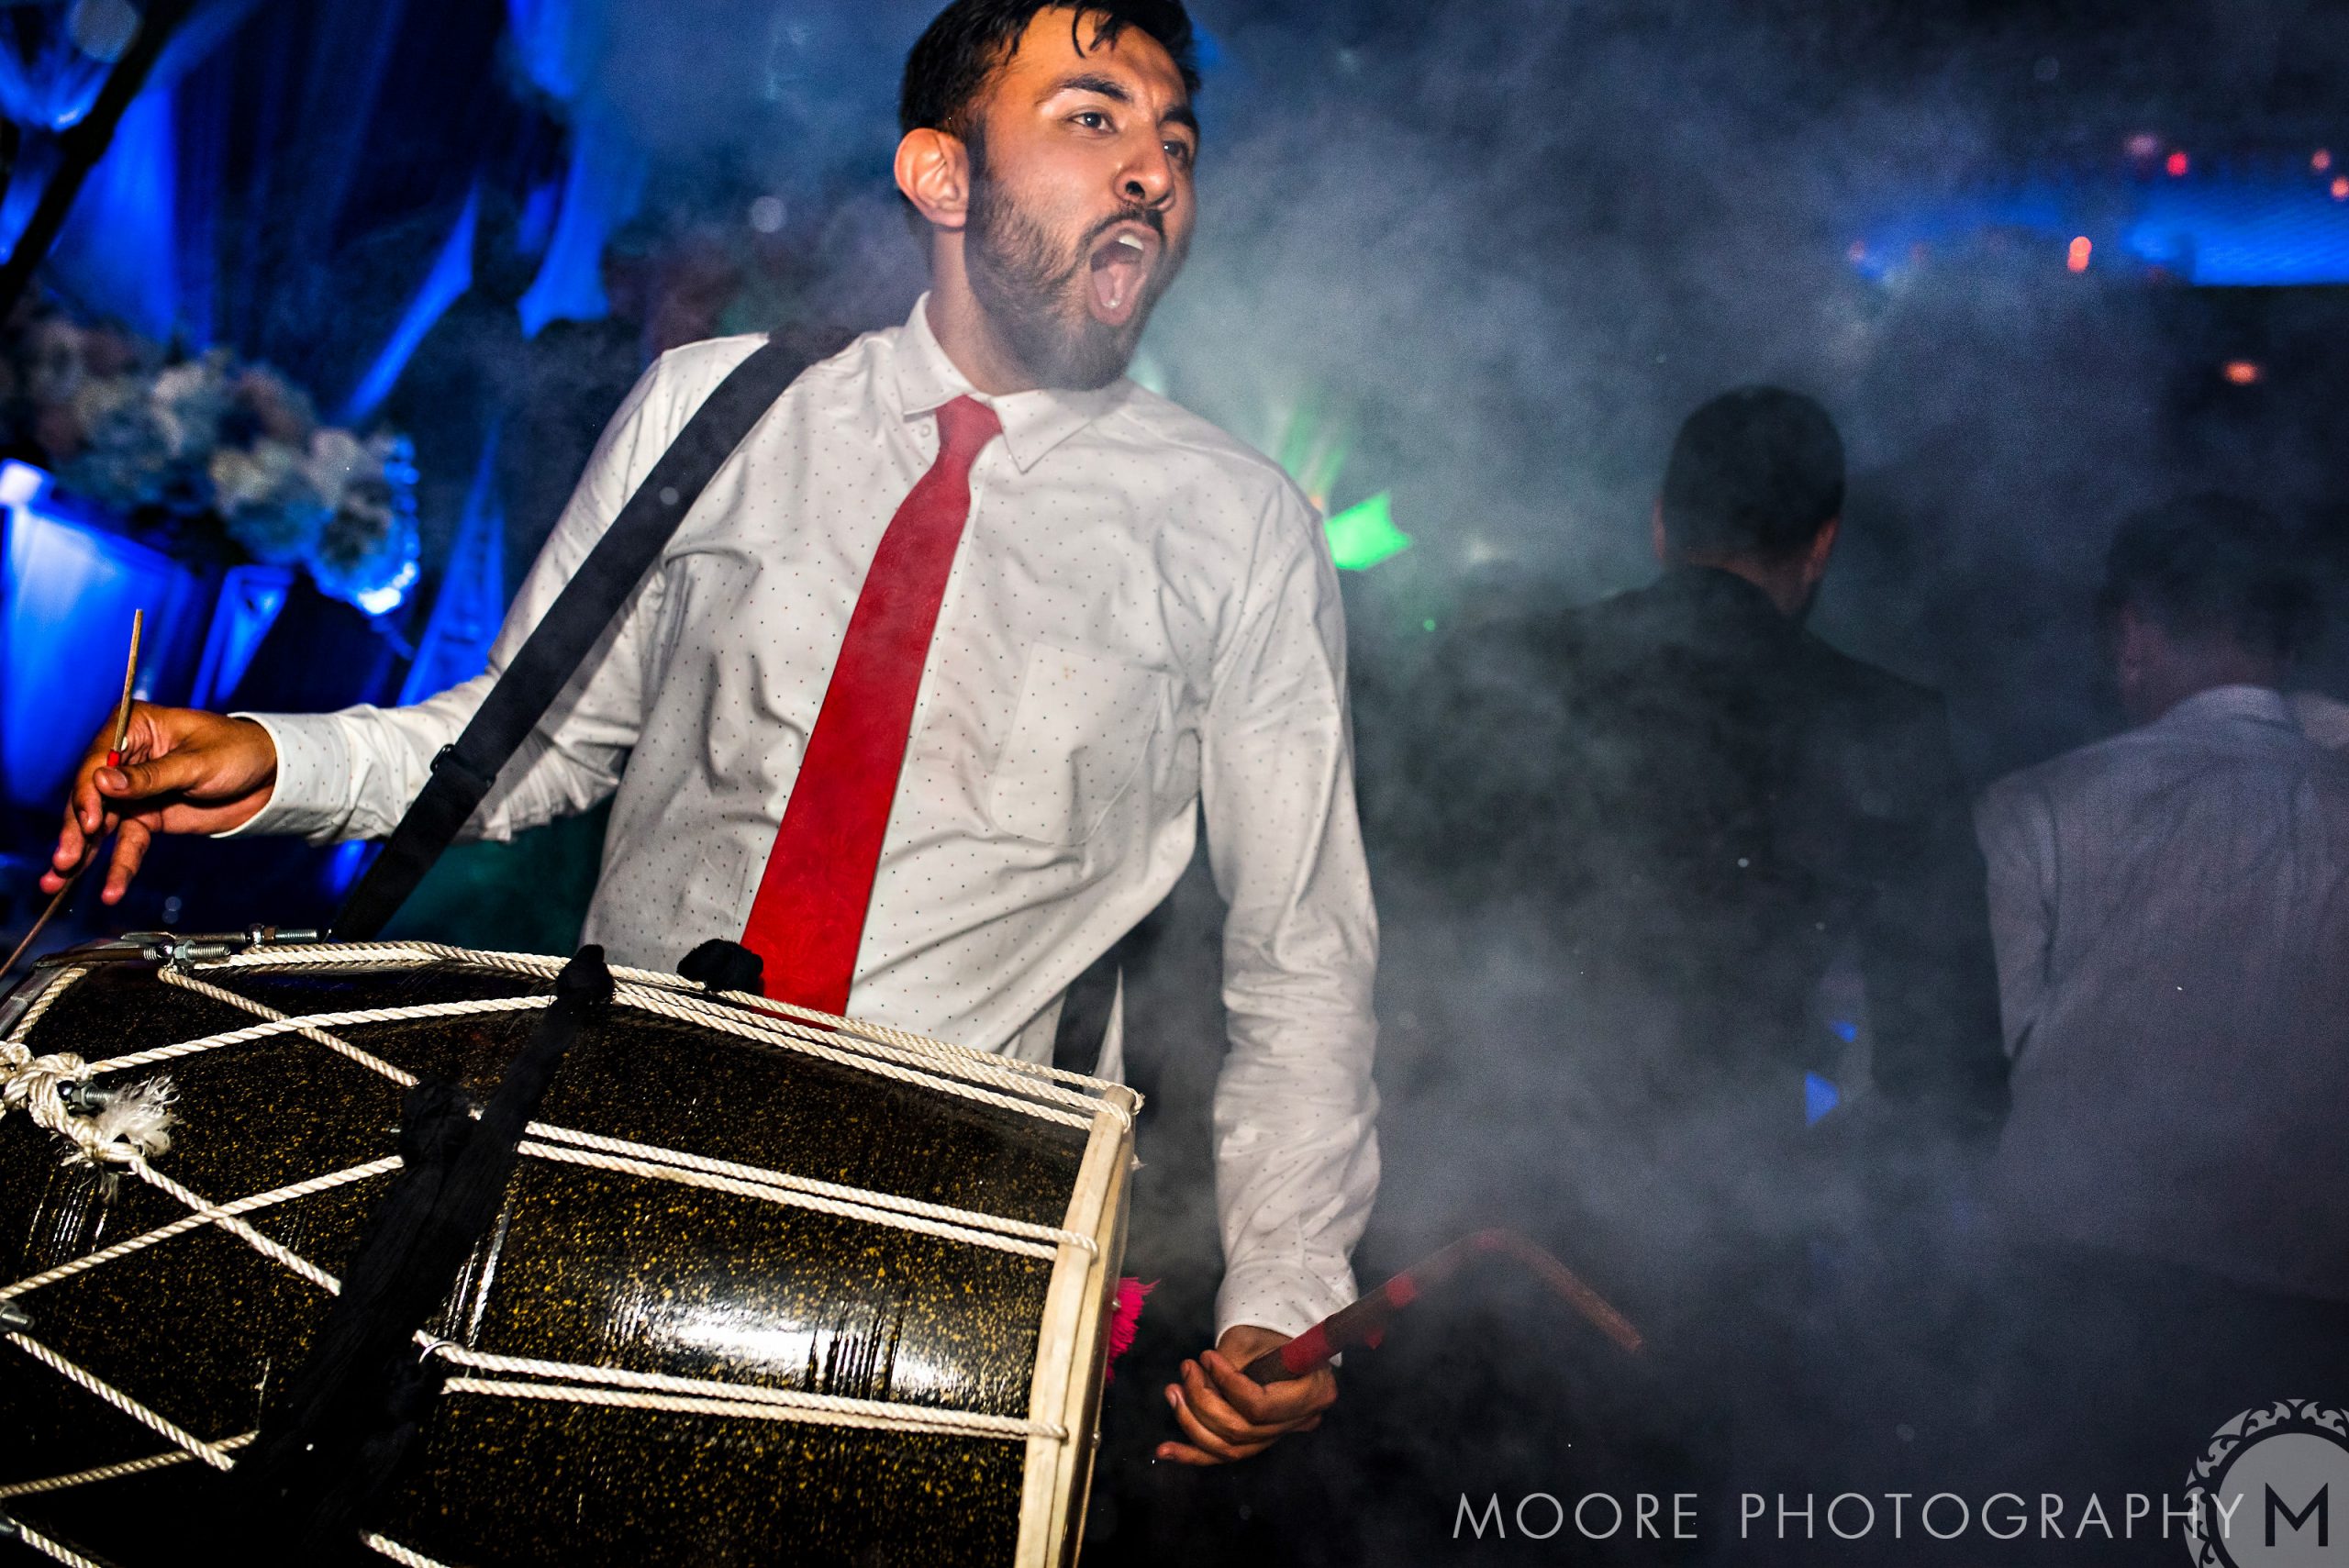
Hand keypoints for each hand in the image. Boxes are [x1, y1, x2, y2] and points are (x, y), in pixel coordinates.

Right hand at [44, 705, 276, 904]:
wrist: (270, 778)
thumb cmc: (239, 752)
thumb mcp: (198, 763)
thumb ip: (151, 777)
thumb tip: (102, 780)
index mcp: (134, 727)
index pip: (98, 760)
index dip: (88, 793)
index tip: (90, 821)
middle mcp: (125, 757)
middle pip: (91, 795)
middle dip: (76, 830)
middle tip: (65, 860)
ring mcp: (133, 790)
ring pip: (99, 824)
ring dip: (82, 853)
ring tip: (58, 881)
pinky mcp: (146, 817)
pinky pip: (127, 843)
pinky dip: (117, 866)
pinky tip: (109, 890)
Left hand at [1155, 1323, 1336, 1465]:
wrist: (1282, 1338)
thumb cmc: (1271, 1332)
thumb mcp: (1256, 1338)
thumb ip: (1232, 1365)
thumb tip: (1200, 1385)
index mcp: (1313, 1392)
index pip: (1260, 1405)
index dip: (1227, 1384)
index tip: (1206, 1358)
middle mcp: (1300, 1421)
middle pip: (1241, 1430)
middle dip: (1203, 1401)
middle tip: (1186, 1369)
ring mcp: (1279, 1435)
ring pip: (1228, 1448)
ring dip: (1192, 1421)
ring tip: (1173, 1391)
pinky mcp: (1258, 1441)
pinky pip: (1223, 1455)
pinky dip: (1191, 1453)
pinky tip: (1164, 1451)